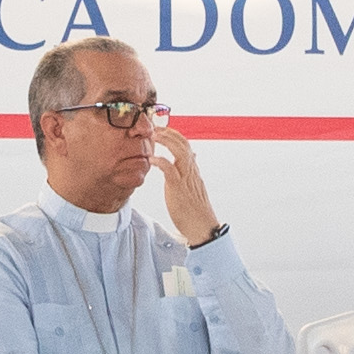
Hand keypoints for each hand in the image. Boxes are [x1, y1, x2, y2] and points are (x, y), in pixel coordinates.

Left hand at [147, 124, 223, 248]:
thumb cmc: (195, 208)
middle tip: (154, 127)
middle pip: (183, 143)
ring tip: (154, 136)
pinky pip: (170, 170)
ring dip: (166, 141)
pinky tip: (151, 159)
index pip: (186, 145)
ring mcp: (186, 178)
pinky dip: (161, 162)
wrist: (202, 226)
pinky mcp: (179, 188)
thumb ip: (191, 169)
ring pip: (180, 152)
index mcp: (193, 169)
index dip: (174, 134)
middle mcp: (191, 170)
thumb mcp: (194, 184)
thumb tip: (193, 155)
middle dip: (169, 132)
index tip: (161, 129)